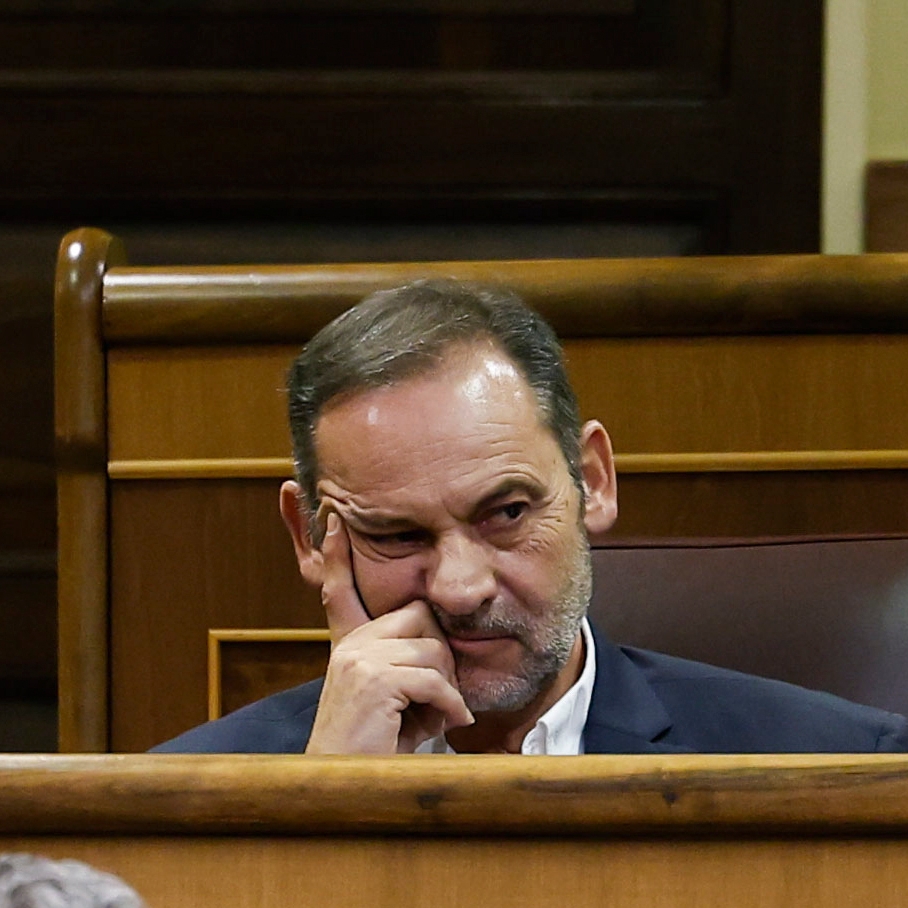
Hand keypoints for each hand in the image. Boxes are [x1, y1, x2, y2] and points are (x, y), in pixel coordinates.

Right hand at [305, 512, 473, 753]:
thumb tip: (446, 646)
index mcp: (351, 644)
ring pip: (434, 650)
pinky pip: (434, 678)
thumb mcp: (398, 699)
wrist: (350, 788)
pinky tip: (451, 722)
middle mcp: (351, 644)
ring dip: (448, 689)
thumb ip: (412, 666)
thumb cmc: (380, 748)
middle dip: (443, 657)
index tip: (332, 520)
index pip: (340, 589)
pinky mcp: (373, 678)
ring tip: (435, 717)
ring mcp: (359, 658)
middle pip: (422, 618)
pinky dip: (451, 703)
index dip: (334, 555)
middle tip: (439, 698)